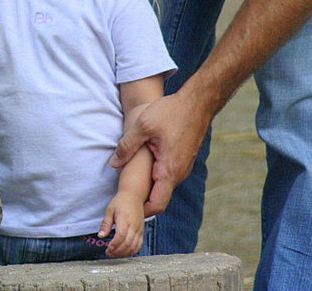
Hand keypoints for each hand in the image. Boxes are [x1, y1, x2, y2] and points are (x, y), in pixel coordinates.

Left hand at [98, 191, 144, 256]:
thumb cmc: (120, 202)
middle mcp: (134, 226)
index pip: (121, 236)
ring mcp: (139, 230)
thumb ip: (105, 224)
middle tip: (109, 253)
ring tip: (115, 253)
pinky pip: (139, 245)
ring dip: (124, 253)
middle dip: (118, 251)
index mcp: (125, 219)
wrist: (133, 196)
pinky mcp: (142, 232)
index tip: (108, 248)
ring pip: (134, 246)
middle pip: (128, 243)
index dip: (115, 244)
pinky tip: (124, 252)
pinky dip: (132, 251)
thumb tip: (101, 236)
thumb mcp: (109, 211)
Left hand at [110, 88, 211, 215]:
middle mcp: (179, 173)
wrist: (198, 102)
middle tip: (124, 195)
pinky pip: (169, 175)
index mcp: (169, 170)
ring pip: (164, 186)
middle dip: (143, 199)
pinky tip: (144, 166)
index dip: (141, 210)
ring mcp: (184, 167)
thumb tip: (113, 164)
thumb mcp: (143, 126)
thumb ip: (126, 146)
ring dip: (149, 186)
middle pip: (160, 197)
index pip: (157, 204)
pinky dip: (156, 176)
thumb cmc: (172, 112)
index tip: (127, 206)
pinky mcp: (184, 159)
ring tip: (131, 180)